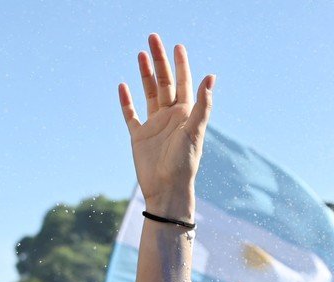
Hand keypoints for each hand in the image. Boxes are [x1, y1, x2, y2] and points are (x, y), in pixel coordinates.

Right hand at [118, 34, 213, 216]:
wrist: (167, 190)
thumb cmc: (184, 163)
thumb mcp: (194, 132)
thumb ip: (202, 105)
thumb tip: (211, 77)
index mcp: (185, 115)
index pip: (183, 83)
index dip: (181, 64)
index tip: (177, 46)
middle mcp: (170, 117)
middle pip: (164, 82)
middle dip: (160, 61)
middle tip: (153, 38)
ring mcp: (154, 125)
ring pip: (149, 93)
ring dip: (145, 75)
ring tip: (141, 54)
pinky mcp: (139, 137)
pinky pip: (131, 115)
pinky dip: (126, 101)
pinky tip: (122, 86)